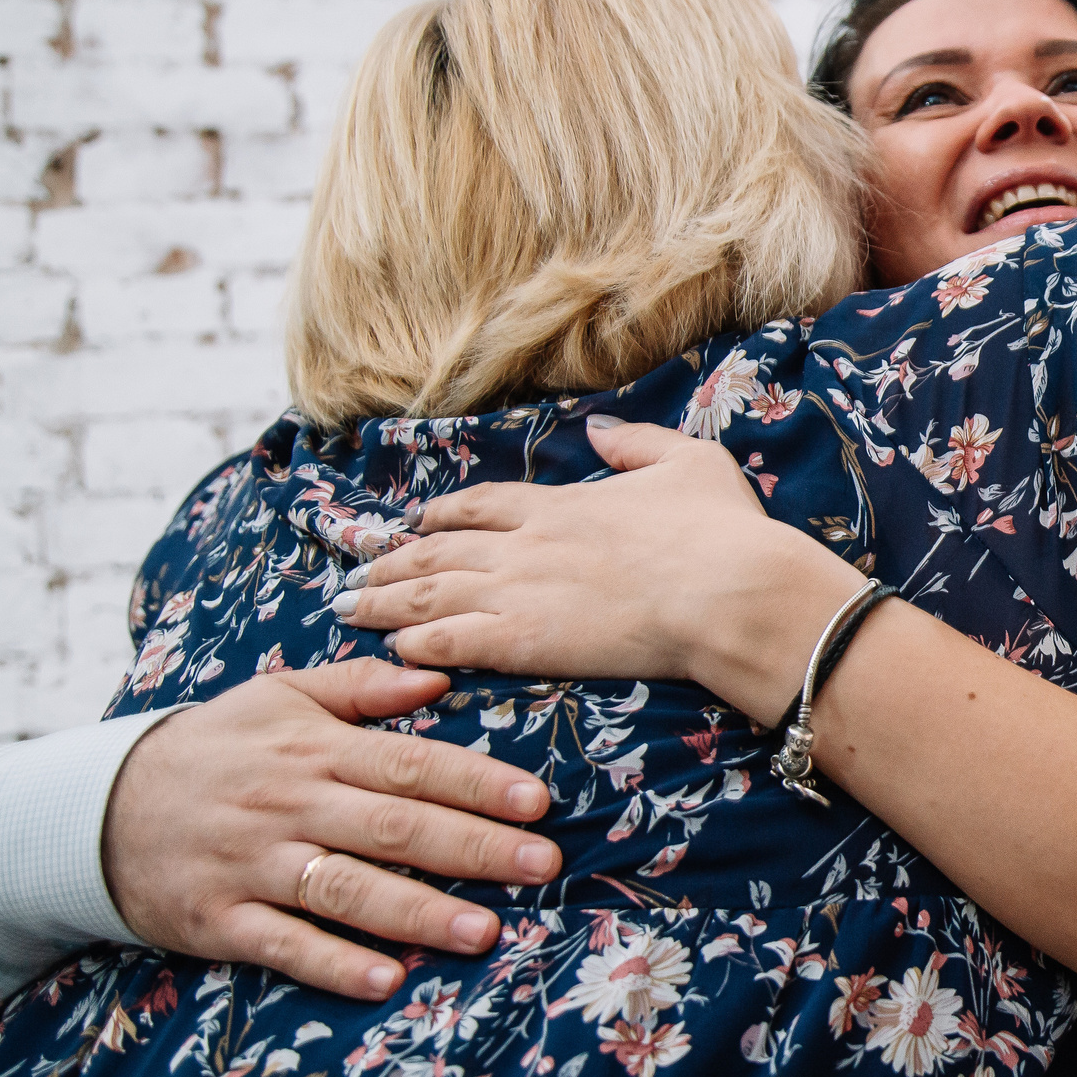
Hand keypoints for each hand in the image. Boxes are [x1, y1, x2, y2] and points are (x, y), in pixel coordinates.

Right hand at [103, 660, 560, 998]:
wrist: (100, 807)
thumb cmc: (214, 747)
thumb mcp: (278, 697)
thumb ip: (361, 686)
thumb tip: (439, 677)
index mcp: (313, 748)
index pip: (410, 764)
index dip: (476, 782)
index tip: (536, 801)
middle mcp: (290, 804)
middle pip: (393, 827)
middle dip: (473, 847)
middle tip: (542, 865)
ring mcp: (254, 865)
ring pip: (347, 889)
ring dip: (419, 913)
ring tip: (485, 932)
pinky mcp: (220, 919)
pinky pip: (284, 945)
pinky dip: (334, 963)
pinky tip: (385, 980)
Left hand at [341, 418, 854, 724]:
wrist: (728, 592)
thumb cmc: (721, 531)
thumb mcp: (690, 463)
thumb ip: (637, 444)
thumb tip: (598, 430)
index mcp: (561, 503)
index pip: (481, 504)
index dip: (441, 515)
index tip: (414, 522)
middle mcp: (525, 544)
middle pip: (437, 551)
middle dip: (392, 561)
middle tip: (356, 571)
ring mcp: (519, 592)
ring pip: (429, 594)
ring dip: (383, 600)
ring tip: (348, 607)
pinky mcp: (524, 641)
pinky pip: (450, 640)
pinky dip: (415, 641)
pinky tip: (392, 646)